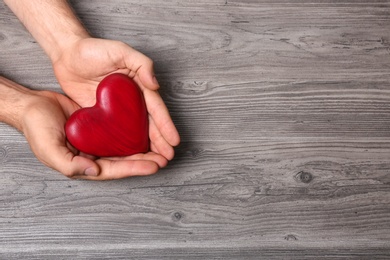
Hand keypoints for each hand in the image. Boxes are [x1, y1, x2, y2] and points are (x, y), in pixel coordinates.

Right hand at [21, 90, 167, 179]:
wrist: (32, 105)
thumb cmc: (36, 128)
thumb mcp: (49, 149)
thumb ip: (69, 165)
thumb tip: (94, 171)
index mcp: (83, 164)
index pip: (114, 169)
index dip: (134, 168)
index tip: (154, 165)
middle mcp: (93, 155)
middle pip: (123, 160)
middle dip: (144, 160)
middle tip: (165, 158)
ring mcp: (96, 140)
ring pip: (124, 147)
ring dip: (142, 148)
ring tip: (161, 147)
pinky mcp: (98, 125)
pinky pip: (118, 130)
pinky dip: (131, 132)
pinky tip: (144, 130)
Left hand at [52, 37, 179, 159]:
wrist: (67, 55)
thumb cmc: (94, 49)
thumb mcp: (120, 50)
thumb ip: (141, 64)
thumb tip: (155, 85)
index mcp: (139, 86)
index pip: (155, 108)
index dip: (165, 125)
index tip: (174, 141)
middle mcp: (131, 100)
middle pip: (148, 124)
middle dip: (160, 141)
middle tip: (167, 158)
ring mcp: (117, 110)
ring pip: (134, 132)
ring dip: (146, 147)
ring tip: (155, 162)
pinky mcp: (102, 117)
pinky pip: (115, 133)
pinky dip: (124, 145)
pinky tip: (130, 157)